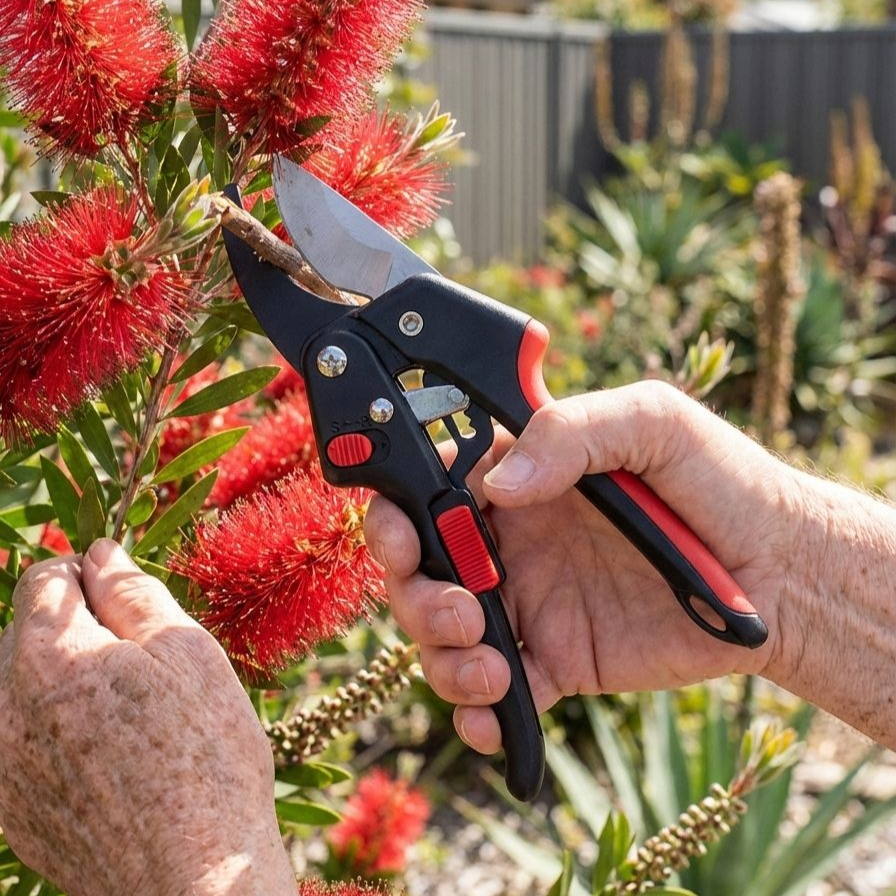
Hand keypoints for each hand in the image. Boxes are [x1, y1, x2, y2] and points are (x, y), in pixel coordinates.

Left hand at [0, 539, 294, 895]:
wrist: (193, 877)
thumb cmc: (206, 755)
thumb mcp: (188, 652)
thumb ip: (134, 591)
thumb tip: (101, 552)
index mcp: (45, 658)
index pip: (44, 578)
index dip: (90, 578)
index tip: (128, 602)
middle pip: (23, 632)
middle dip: (75, 632)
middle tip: (139, 669)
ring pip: (20, 686)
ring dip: (61, 681)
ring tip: (125, 718)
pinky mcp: (4, 806)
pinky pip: (17, 739)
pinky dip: (51, 730)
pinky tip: (107, 756)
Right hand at [365, 382, 806, 753]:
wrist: (780, 572)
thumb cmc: (720, 481)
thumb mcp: (653, 423)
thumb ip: (571, 432)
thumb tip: (499, 486)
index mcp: (521, 475)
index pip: (429, 486)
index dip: (399, 513)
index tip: (403, 538)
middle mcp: (512, 539)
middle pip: (420, 569)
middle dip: (417, 596)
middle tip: (463, 611)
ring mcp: (529, 601)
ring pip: (444, 635)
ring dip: (442, 658)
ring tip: (493, 667)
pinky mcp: (557, 659)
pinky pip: (498, 691)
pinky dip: (478, 713)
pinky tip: (495, 716)